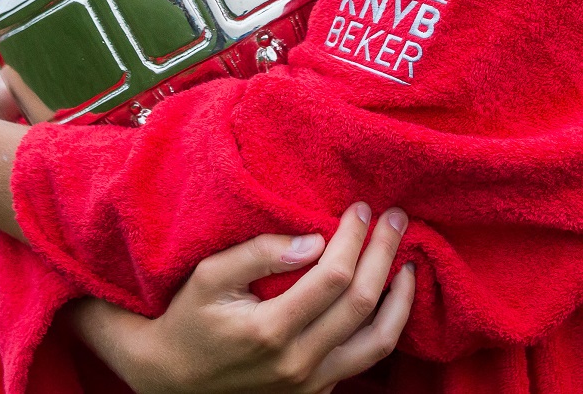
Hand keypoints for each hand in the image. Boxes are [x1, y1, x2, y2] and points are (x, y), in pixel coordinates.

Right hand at [72, 202, 415, 393]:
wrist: (173, 377)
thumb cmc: (188, 317)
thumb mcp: (209, 275)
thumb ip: (259, 253)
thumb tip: (313, 239)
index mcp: (269, 331)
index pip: (332, 278)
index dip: (353, 239)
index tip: (360, 208)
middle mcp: (297, 363)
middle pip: (362, 304)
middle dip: (385, 253)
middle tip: (396, 218)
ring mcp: (310, 384)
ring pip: (378, 342)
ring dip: (401, 299)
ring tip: (409, 262)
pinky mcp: (316, 391)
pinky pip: (365, 360)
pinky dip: (385, 326)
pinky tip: (388, 298)